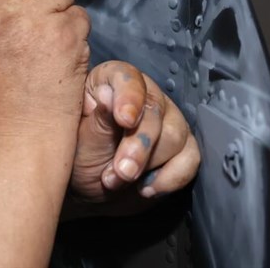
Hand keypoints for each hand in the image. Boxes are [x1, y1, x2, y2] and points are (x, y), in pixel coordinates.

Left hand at [67, 60, 199, 215]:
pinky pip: (190, 157)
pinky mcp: (181, 146)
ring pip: (175, 134)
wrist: (89, 191)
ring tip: (119, 181)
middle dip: (138, 146)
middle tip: (120, 172)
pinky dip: (172, 176)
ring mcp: (165, 118)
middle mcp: (141, 94)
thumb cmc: (78, 159)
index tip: (124, 121)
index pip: (126, 77)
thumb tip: (108, 98)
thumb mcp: (79, 143)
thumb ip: (97, 123)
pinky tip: (147, 188)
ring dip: (149, 164)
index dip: (129, 97)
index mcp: (108, 82)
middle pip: (155, 110)